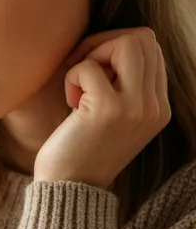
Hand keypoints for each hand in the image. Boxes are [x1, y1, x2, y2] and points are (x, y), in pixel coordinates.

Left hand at [33, 27, 170, 187]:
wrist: (69, 191)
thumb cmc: (79, 151)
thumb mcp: (114, 119)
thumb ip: (124, 87)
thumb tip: (111, 43)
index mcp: (159, 108)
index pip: (151, 48)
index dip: (115, 48)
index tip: (92, 71)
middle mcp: (154, 106)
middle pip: (142, 38)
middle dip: (103, 44)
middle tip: (81, 72)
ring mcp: (135, 107)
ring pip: (125, 43)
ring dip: (92, 56)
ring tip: (79, 86)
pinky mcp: (108, 110)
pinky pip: (88, 66)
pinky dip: (72, 76)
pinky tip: (70, 103)